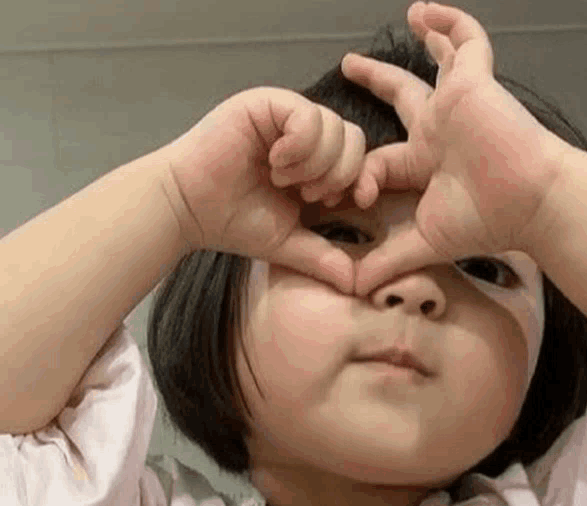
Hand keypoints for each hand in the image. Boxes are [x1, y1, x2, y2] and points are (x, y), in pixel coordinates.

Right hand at [163, 87, 365, 293]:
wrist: (188, 209)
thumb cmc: (233, 223)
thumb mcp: (287, 242)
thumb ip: (322, 257)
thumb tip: (355, 284)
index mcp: (314, 164)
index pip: (360, 159)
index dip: (363, 180)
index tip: (348, 203)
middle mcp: (304, 136)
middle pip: (354, 139)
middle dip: (338, 174)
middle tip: (306, 193)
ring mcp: (286, 117)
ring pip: (335, 127)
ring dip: (315, 162)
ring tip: (282, 179)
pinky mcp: (268, 104)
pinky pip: (308, 116)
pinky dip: (299, 146)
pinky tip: (275, 162)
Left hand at [341, 1, 568, 295]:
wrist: (531, 204)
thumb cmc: (483, 222)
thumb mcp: (423, 242)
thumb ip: (386, 260)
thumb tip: (351, 289)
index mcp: (425, 165)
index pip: (381, 161)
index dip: (359, 176)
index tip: (341, 195)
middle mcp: (439, 132)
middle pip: (403, 100)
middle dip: (375, 83)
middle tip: (348, 68)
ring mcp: (458, 104)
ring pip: (439, 63)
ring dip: (424, 39)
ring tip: (410, 15)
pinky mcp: (474, 84)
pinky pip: (466, 42)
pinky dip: (450, 23)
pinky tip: (426, 11)